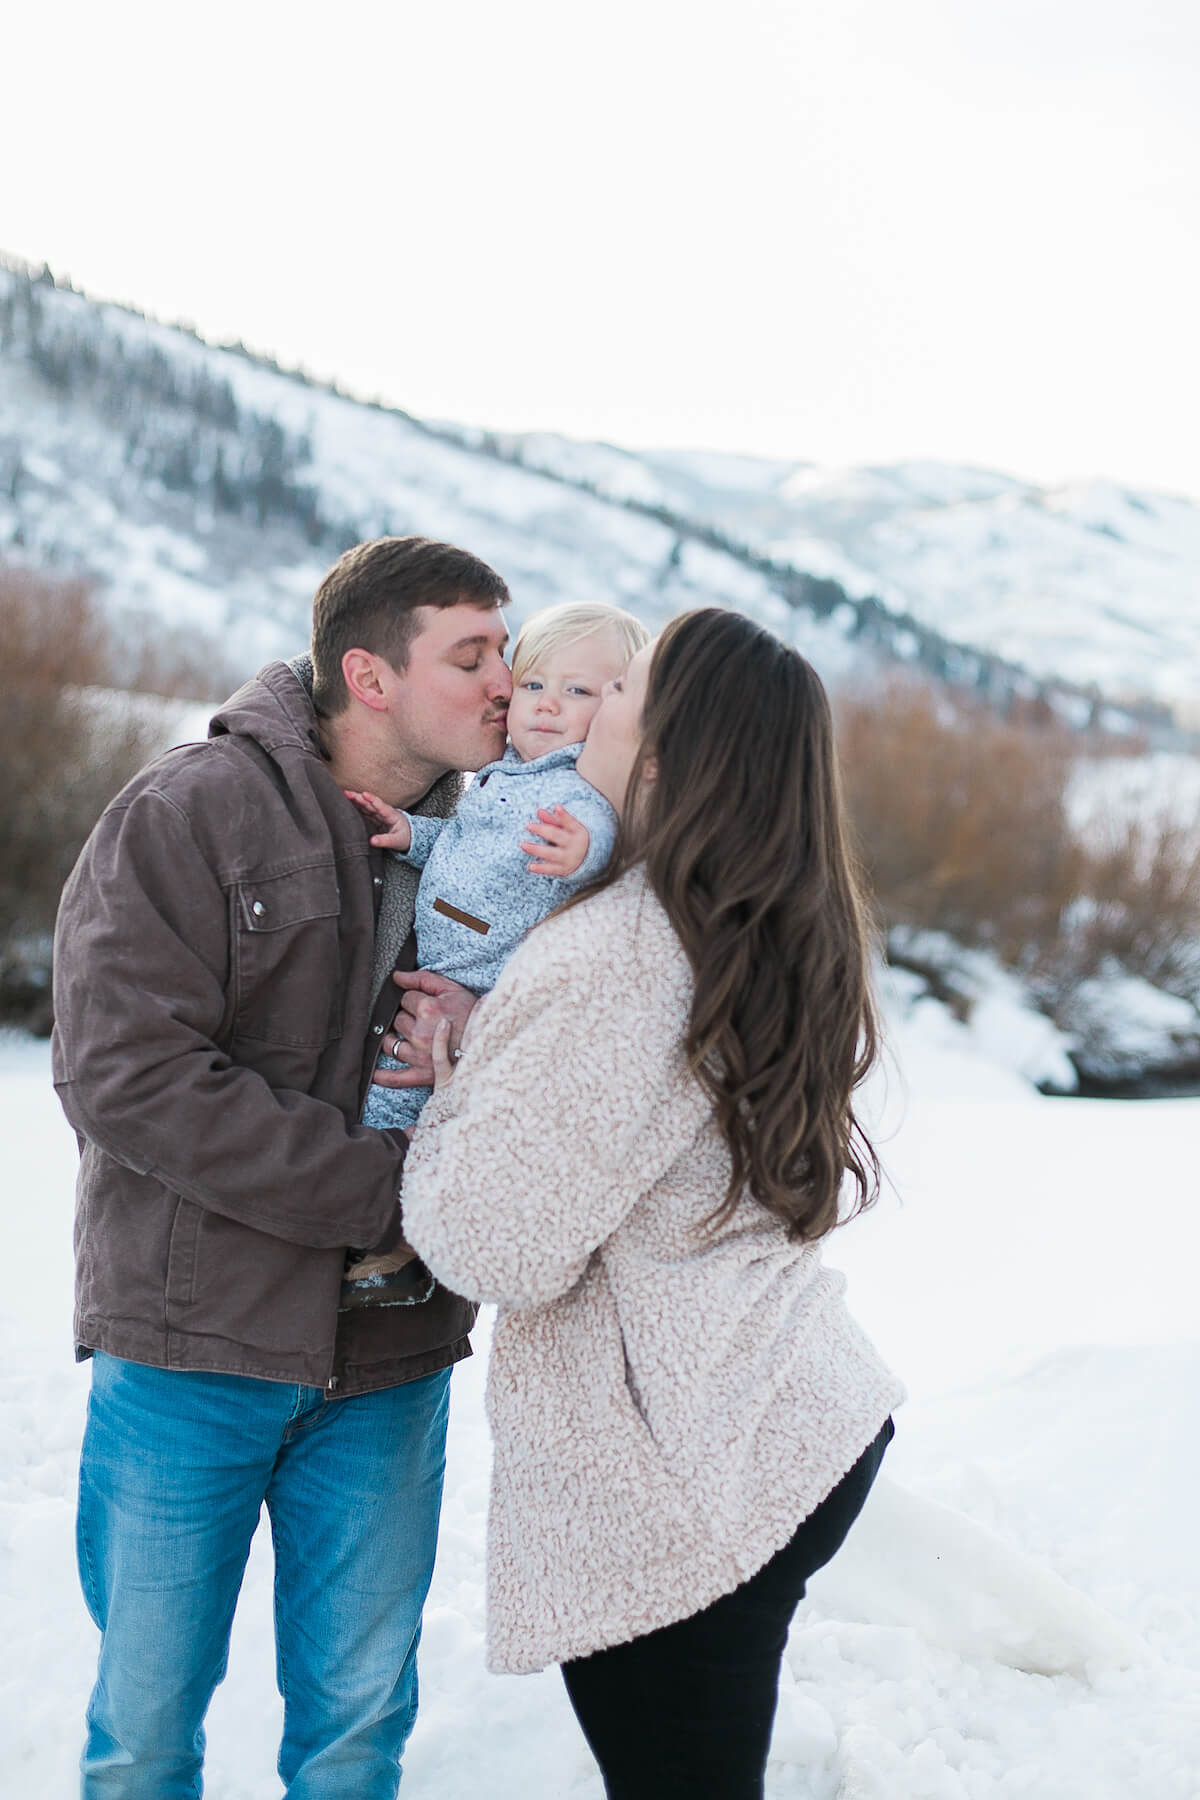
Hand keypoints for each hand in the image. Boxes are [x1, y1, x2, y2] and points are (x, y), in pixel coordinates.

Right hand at [344, 789, 411, 853]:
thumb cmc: (404, 838)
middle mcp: (384, 813)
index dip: (372, 800)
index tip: (364, 794)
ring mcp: (379, 815)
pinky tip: (348, 805)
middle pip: (370, 804)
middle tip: (346, 793)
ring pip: (366, 806)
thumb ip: (384, 841)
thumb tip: (372, 841)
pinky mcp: (376, 819)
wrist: (409, 837)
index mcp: (391, 816)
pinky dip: (357, 808)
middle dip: (359, 798)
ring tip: (345, 795)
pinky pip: (365, 812)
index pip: (381, 806)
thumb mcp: (396, 842)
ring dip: (356, 801)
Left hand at [372, 969, 478, 1086]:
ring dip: (394, 1039)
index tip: (427, 1005)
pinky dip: (384, 1077)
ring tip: (410, 1037)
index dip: (414, 1000)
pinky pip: (397, 1078)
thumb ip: (422, 979)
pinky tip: (375, 1074)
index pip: (405, 999)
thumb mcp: (451, 989)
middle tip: (425, 1021)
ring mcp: (419, 1055)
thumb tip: (396, 976)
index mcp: (428, 1009)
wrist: (490, 1040)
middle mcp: (420, 1032)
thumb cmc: (471, 1013)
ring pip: (391, 1044)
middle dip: (407, 1018)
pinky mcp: (422, 1073)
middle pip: (397, 1021)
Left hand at [519, 804, 589, 876]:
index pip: (570, 822)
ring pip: (551, 853)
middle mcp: (574, 845)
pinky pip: (551, 869)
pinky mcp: (563, 869)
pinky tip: (530, 866)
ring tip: (523, 845)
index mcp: (577, 831)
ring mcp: (569, 858)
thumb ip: (553, 820)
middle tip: (528, 825)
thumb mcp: (567, 827)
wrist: (587, 859)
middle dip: (542, 830)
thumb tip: (539, 811)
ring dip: (536, 849)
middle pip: (557, 836)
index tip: (556, 807)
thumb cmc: (573, 838)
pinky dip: (540, 868)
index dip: (564, 815)